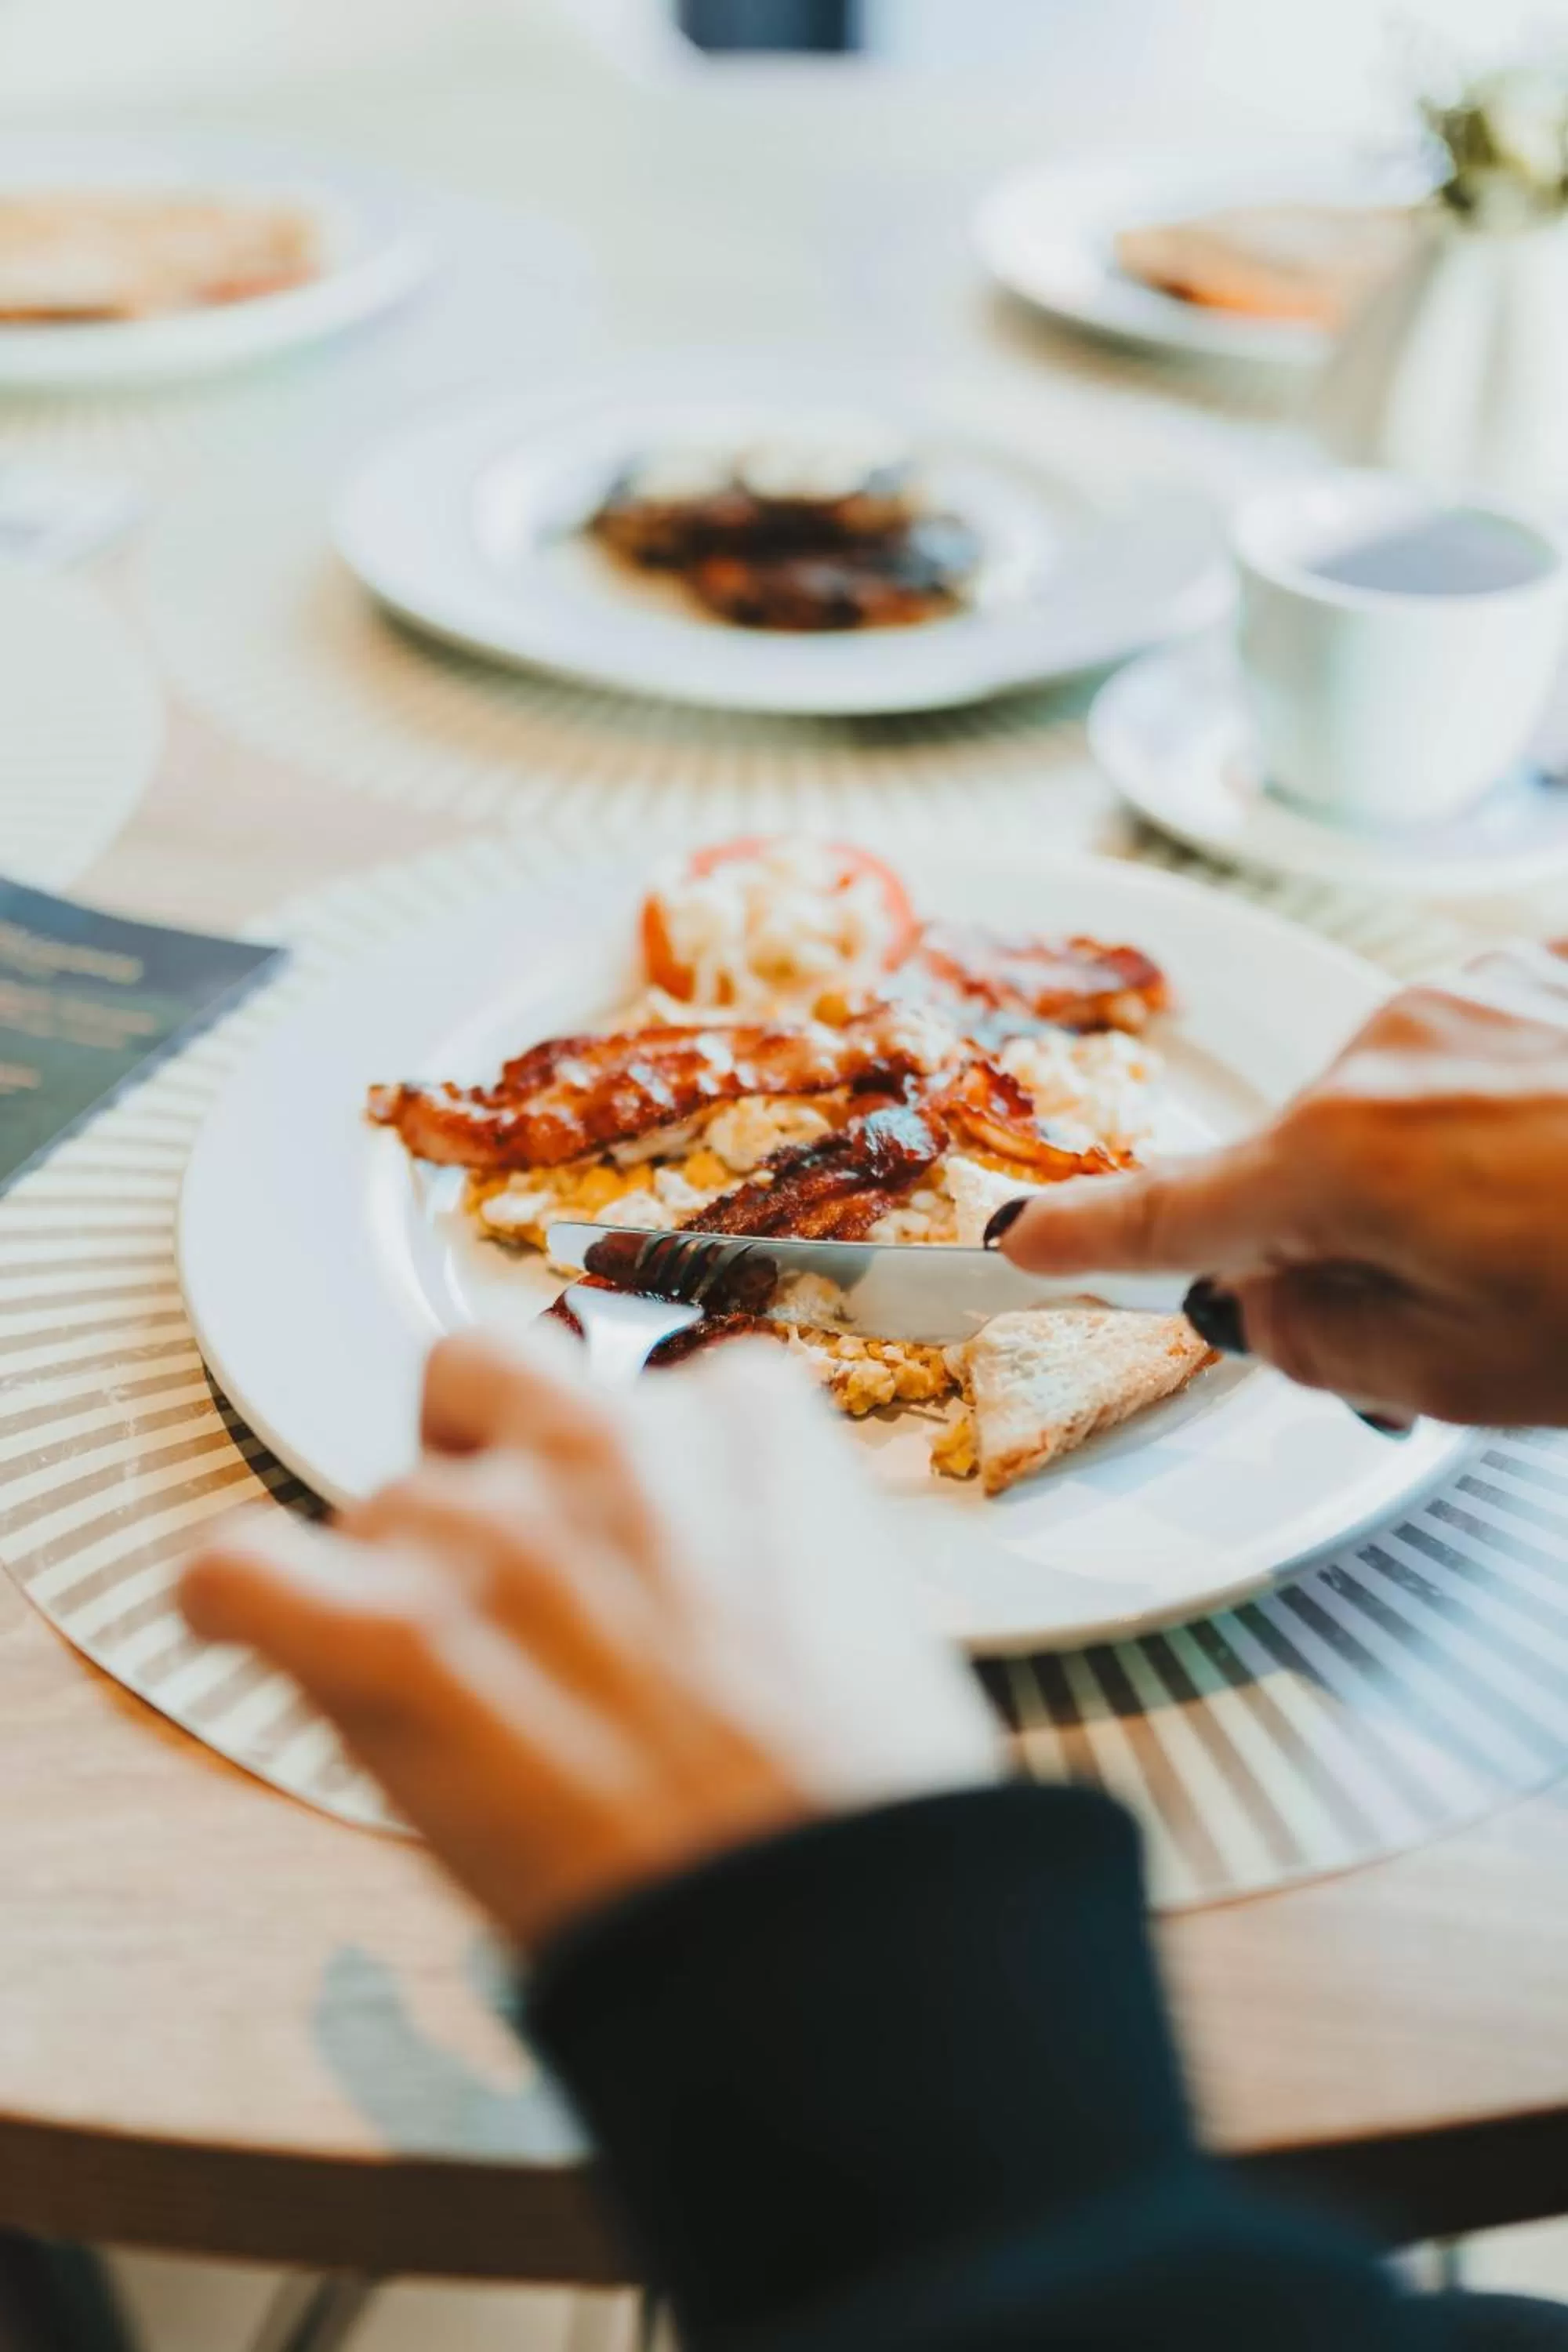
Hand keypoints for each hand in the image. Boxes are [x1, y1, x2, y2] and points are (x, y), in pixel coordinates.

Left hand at [179, 1332, 998, 1951]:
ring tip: (464, 1709)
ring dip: (403, 1585)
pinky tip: (264, 1636)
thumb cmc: (867, 1804)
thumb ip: (745, 1538)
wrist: (833, 1935)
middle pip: (479, 1389)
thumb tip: (666, 1571)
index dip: (617, 1486)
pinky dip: (236, 1603)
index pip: (636, 1390)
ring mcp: (498, 1529)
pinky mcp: (393, 1635)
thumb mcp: (857, 1602)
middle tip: (516, 1593)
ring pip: (381, 1506)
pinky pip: (236, 1567)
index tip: (632, 1568)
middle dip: (483, 1465)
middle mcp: (612, 1438)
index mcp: (746, 1417)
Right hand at [992, 940, 1567, 1427]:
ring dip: (1441, 1171)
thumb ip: (1322, 1342)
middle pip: (1306, 1166)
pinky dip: (1510, 1113)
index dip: (1081, 1235)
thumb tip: (1254, 1303)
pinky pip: (1479, 1056)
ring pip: (1396, 1109)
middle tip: (1462, 1300)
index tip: (1018, 1236)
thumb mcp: (1477, 1372)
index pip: (1169, 1212)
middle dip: (1347, 1232)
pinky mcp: (1543, 967)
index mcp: (1344, 1156)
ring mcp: (1471, 993)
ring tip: (1549, 1228)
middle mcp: (1388, 1051)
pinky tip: (1567, 1159)